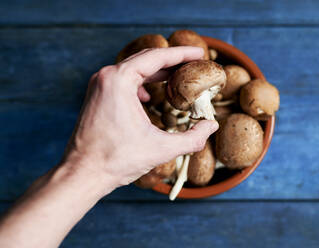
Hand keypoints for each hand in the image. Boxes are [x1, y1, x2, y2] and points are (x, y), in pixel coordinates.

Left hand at [62, 47, 218, 189]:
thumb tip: (211, 126)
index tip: (200, 54)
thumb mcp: (161, 148)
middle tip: (194, 64)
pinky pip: (123, 80)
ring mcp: (99, 85)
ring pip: (134, 68)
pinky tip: (150, 96)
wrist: (82, 174)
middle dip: (172, 61)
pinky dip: (141, 82)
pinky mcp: (97, 96)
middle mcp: (106, 76)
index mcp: (119, 80)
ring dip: (157, 71)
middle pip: (146, 59)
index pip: (157, 57)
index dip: (182, 54)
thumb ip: (192, 138)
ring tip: (178, 77)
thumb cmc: (115, 160)